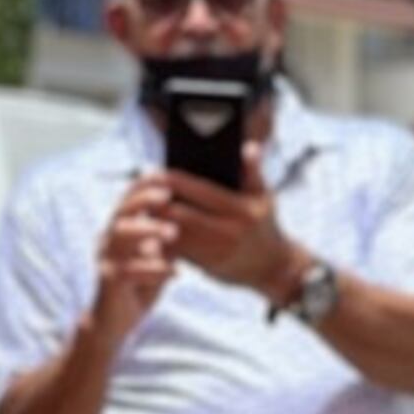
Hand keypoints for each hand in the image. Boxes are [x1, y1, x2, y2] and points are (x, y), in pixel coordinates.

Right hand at [90, 173, 179, 342]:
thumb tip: (194, 210)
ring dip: (147, 232)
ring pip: (121, 239)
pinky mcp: (109, 283)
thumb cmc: (142, 281)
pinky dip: (153, 270)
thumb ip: (167, 233)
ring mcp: (106, 261)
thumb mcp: (157, 253)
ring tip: (173, 233)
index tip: (166, 176)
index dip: (144, 187)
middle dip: (143, 202)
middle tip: (167, 197)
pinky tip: (175, 272)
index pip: (127, 200)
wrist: (116, 320)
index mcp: (119, 229)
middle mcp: (108, 240)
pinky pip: (128, 272)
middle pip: (121, 213)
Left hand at [156, 148, 297, 298]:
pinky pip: (179, 250)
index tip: (155, 173)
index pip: (201, 191)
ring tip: (142, 208)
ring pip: (177, 233)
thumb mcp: (264, 197)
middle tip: (141, 191)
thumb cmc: (263, 224)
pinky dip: (162, 239)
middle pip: (183, 214)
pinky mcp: (209, 265)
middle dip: (158, 202)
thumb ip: (253, 172)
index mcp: (243, 210)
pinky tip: (150, 228)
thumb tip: (249, 146)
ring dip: (156, 221)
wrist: (273, 267)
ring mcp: (219, 251)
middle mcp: (231, 231)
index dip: (174, 181)